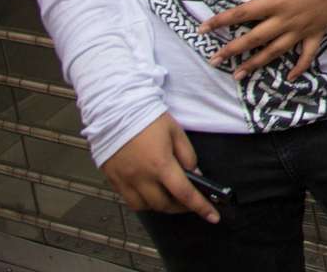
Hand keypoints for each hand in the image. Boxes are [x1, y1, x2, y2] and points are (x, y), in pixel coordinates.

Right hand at [100, 112, 218, 222]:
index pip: (185, 193)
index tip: (212, 216)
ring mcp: (125, 180)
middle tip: (190, 202)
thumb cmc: (148, 118)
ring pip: (145, 207)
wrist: (116, 109)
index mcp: (160, 164)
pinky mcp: (113, 180)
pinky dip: (143, 202)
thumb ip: (188, 156)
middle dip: (180, 207)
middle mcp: (141, 177)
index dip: (201, 207)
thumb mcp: (176, 132)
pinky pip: (130, 201)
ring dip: (161, 206)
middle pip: (164, 205)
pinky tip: (150, 192)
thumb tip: (195, 175)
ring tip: (170, 196)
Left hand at [197, 0, 326, 79]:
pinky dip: (298, 67)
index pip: (241, 14)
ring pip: (274, 51)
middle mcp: (285, 20)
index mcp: (276, 1)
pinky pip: (306, 55)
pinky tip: (289, 77)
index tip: (202, 29)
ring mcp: (300, 30)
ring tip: (238, 75)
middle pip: (253, 39)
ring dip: (255, 64)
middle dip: (231, 50)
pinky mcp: (315, 34)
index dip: (220, 21)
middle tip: (214, 61)